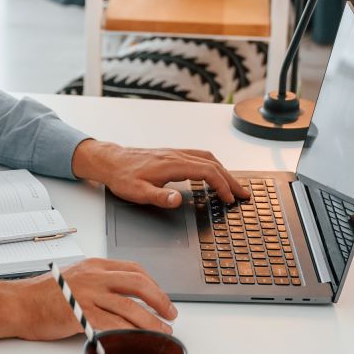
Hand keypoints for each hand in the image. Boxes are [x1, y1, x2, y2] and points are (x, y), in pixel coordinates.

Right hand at [0, 258, 174, 341]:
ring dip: (151, 322)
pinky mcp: (82, 314)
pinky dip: (130, 334)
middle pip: (138, 284)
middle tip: (170, 314)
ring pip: (130, 307)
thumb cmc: (41, 295)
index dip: (154, 285)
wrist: (18, 304)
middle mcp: (94, 276)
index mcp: (94, 266)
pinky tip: (138, 340)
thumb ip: (97, 284)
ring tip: (161, 332)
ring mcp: (88, 294)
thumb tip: (120, 299)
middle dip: (160, 300)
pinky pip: (114, 324)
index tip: (162, 298)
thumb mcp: (74, 278)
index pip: (134, 269)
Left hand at [71, 138, 248, 206]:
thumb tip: (177, 200)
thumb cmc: (122, 176)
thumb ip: (159, 197)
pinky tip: (213, 174)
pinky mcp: (172, 155)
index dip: (222, 185)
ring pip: (208, 158)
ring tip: (233, 185)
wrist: (110, 161)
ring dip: (224, 171)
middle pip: (213, 164)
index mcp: (172, 164)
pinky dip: (213, 165)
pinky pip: (200, 157)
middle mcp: (177, 155)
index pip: (207, 172)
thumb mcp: (138, 192)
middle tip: (243, 194)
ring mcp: (175, 153)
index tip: (229, 199)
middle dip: (230, 179)